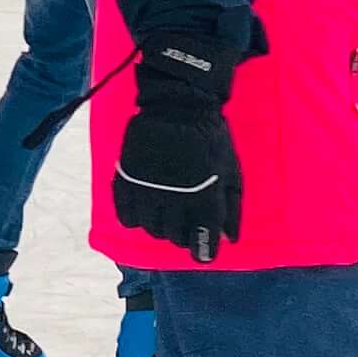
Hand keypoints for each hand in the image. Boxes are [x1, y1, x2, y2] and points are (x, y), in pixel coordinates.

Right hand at [110, 26, 249, 261]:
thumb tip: (229, 239)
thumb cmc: (211, 139)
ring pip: (150, 228)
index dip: (203, 251)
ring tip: (167, 215)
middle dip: (183, 236)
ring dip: (160, 227)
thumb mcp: (231, 172)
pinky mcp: (127, 178)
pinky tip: (145, 209)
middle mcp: (173, 198)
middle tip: (187, 226)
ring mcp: (147, 189)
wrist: (178, 105)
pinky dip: (135, 218)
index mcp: (203, 197)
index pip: (201, 241)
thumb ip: (231, 208)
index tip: (204, 251)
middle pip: (174, 237)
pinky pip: (126, 214)